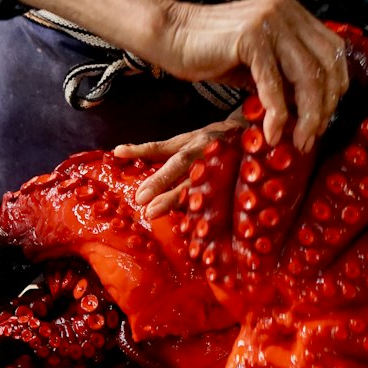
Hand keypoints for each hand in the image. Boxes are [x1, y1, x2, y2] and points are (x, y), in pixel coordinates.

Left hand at [114, 116, 244, 218]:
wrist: (250, 137)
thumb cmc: (207, 141)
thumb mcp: (181, 141)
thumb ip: (151, 150)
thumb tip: (117, 152)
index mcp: (196, 142)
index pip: (171, 158)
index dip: (156, 176)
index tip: (139, 196)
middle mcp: (210, 154)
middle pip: (186, 173)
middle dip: (166, 188)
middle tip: (147, 209)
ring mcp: (226, 170)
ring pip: (203, 187)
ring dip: (182, 203)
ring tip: (162, 216)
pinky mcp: (236, 185)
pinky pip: (220, 200)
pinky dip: (206, 213)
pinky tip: (195, 229)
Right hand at [159, 0, 349, 153]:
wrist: (169, 35)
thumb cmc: (211, 53)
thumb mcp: (259, 63)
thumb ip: (286, 77)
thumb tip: (315, 112)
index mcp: (292, 12)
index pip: (333, 50)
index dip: (336, 86)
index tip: (324, 116)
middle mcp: (286, 11)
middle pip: (326, 65)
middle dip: (324, 106)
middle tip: (312, 136)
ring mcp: (270, 21)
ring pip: (307, 76)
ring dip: (308, 116)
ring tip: (299, 141)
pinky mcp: (251, 37)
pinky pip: (274, 83)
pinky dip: (278, 114)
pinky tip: (273, 134)